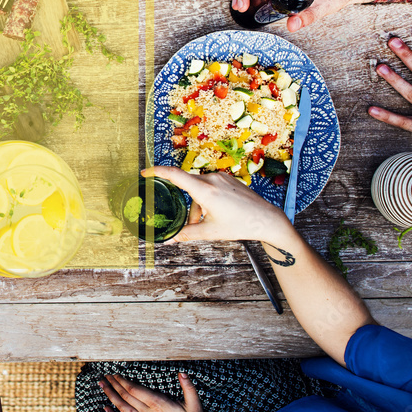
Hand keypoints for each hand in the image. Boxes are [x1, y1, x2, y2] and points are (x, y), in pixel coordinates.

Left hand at [99, 373, 201, 411]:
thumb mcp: (195, 405)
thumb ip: (189, 389)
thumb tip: (183, 373)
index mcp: (158, 403)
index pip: (134, 389)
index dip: (122, 381)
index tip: (115, 374)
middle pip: (126, 396)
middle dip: (114, 385)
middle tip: (105, 376)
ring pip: (122, 407)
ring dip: (110, 396)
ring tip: (102, 386)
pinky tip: (104, 409)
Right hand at [141, 167, 290, 243]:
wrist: (267, 219)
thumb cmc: (240, 225)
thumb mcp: (210, 232)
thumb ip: (186, 234)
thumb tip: (168, 240)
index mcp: (205, 190)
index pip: (174, 175)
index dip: (157, 171)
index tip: (145, 172)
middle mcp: (212, 179)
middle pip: (187, 186)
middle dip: (187, 205)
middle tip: (192, 223)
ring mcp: (221, 177)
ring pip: (199, 188)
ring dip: (198, 204)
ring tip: (208, 222)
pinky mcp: (228, 179)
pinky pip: (210, 186)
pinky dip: (207, 199)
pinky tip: (217, 213)